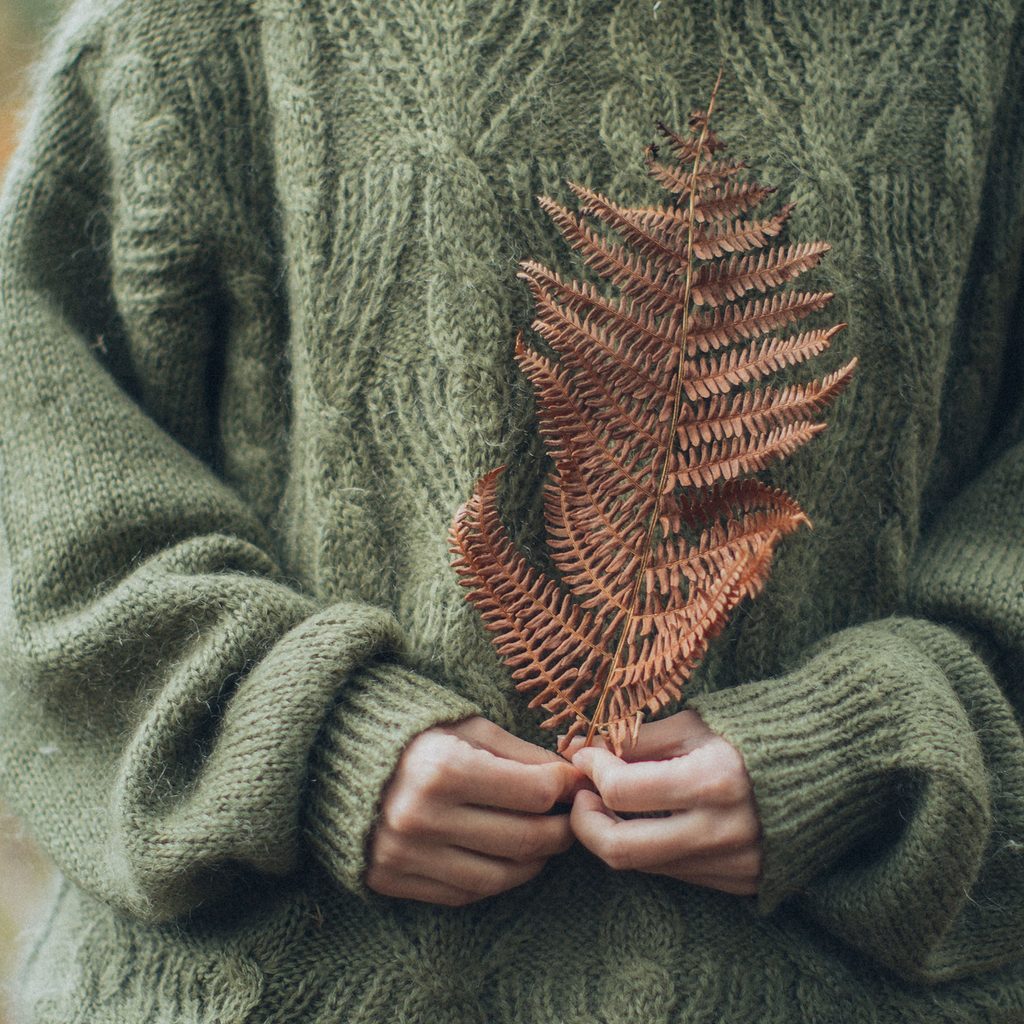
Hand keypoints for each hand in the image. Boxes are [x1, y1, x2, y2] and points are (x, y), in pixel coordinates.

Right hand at [366, 717, 581, 905]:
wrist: (334, 759)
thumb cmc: (414, 734)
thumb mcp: (467, 726)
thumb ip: (520, 754)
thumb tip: (571, 777)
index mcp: (444, 768)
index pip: (534, 793)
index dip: (565, 789)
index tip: (575, 783)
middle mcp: (422, 816)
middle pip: (525, 839)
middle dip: (561, 830)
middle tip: (572, 818)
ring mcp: (405, 854)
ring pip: (501, 876)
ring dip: (536, 861)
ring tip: (546, 841)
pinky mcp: (392, 879)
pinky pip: (465, 893)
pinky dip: (497, 879)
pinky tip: (508, 859)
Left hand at [568, 710, 761, 895]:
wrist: (835, 763)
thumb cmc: (759, 730)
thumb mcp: (697, 723)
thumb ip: (638, 739)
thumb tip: (582, 746)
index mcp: (712, 782)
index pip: (623, 791)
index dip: (592, 771)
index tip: (585, 754)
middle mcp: (721, 832)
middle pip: (621, 848)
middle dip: (585, 822)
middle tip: (582, 795)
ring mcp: (733, 864)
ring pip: (645, 864)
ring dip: (617, 833)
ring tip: (614, 801)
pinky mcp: (742, 882)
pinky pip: (676, 872)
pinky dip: (652, 847)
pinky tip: (653, 819)